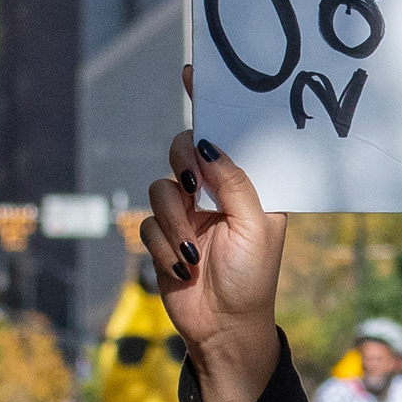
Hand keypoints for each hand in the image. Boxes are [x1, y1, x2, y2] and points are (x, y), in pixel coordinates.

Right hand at [149, 68, 289, 401]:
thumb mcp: (255, 226)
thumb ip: (234, 182)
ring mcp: (188, 213)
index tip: (192, 73)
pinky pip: (146, 222)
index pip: (229, 136)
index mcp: (249, 184)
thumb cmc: (253, 278)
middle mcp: (216, 192)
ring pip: (159, 187)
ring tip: (194, 252)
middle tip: (194, 187)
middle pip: (185, 150)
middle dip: (184, 166)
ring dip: (174, 222)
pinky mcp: (163, 236)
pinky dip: (164, 246)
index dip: (210, 104)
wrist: (226, 329)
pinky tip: (184, 269)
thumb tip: (210, 144)